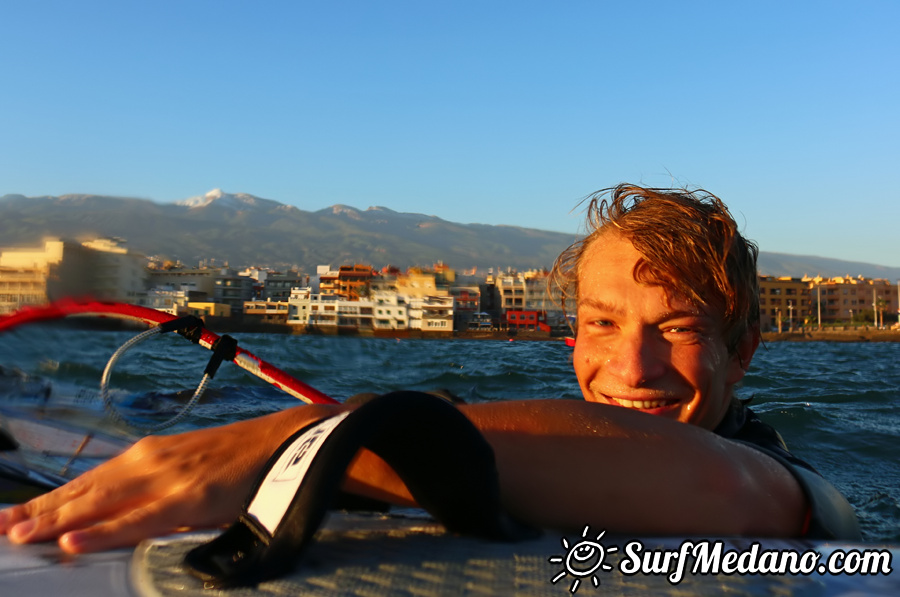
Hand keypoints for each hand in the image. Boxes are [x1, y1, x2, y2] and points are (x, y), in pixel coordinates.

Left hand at [0, 405, 338, 552]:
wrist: (282, 441)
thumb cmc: (238, 461)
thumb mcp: (188, 471)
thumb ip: (155, 492)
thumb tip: (125, 515)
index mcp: (147, 457)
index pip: (87, 483)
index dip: (49, 500)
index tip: (13, 514)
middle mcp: (148, 462)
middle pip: (83, 492)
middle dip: (39, 512)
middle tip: (0, 528)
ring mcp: (165, 477)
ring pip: (99, 503)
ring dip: (54, 520)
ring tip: (17, 534)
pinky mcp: (186, 497)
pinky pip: (136, 519)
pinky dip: (101, 530)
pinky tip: (72, 538)